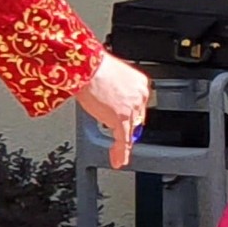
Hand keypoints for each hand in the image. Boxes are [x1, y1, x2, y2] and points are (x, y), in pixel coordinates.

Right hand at [77, 54, 151, 168]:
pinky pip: (123, 140)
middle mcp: (140, 96)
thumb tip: (109, 99)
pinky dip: (121, 152)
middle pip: (136, 120)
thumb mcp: (111, 76)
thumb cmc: (92, 66)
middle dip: (127, 131)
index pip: (138, 106)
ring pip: (131, 132)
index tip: (127, 124)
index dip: (131, 116)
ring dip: (123, 146)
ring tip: (119, 156)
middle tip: (120, 141)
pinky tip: (118, 160)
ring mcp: (132, 109)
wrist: (87, 67)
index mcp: (140, 84)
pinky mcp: (122, 119)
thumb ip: (115, 89)